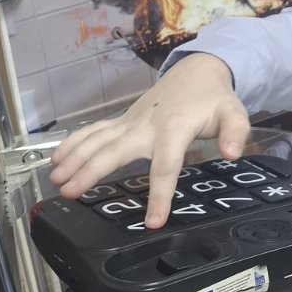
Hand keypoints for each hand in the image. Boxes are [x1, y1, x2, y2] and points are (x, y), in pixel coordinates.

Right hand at [49, 53, 250, 228]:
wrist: (197, 71)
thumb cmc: (214, 99)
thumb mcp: (234, 113)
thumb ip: (236, 133)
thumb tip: (233, 153)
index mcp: (174, 129)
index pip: (166, 166)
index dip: (159, 195)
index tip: (153, 221)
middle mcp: (146, 125)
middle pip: (114, 151)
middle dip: (90, 171)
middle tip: (70, 192)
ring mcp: (131, 122)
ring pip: (97, 140)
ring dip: (74, 158)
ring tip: (56, 180)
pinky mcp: (123, 120)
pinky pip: (94, 131)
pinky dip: (74, 142)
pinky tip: (56, 158)